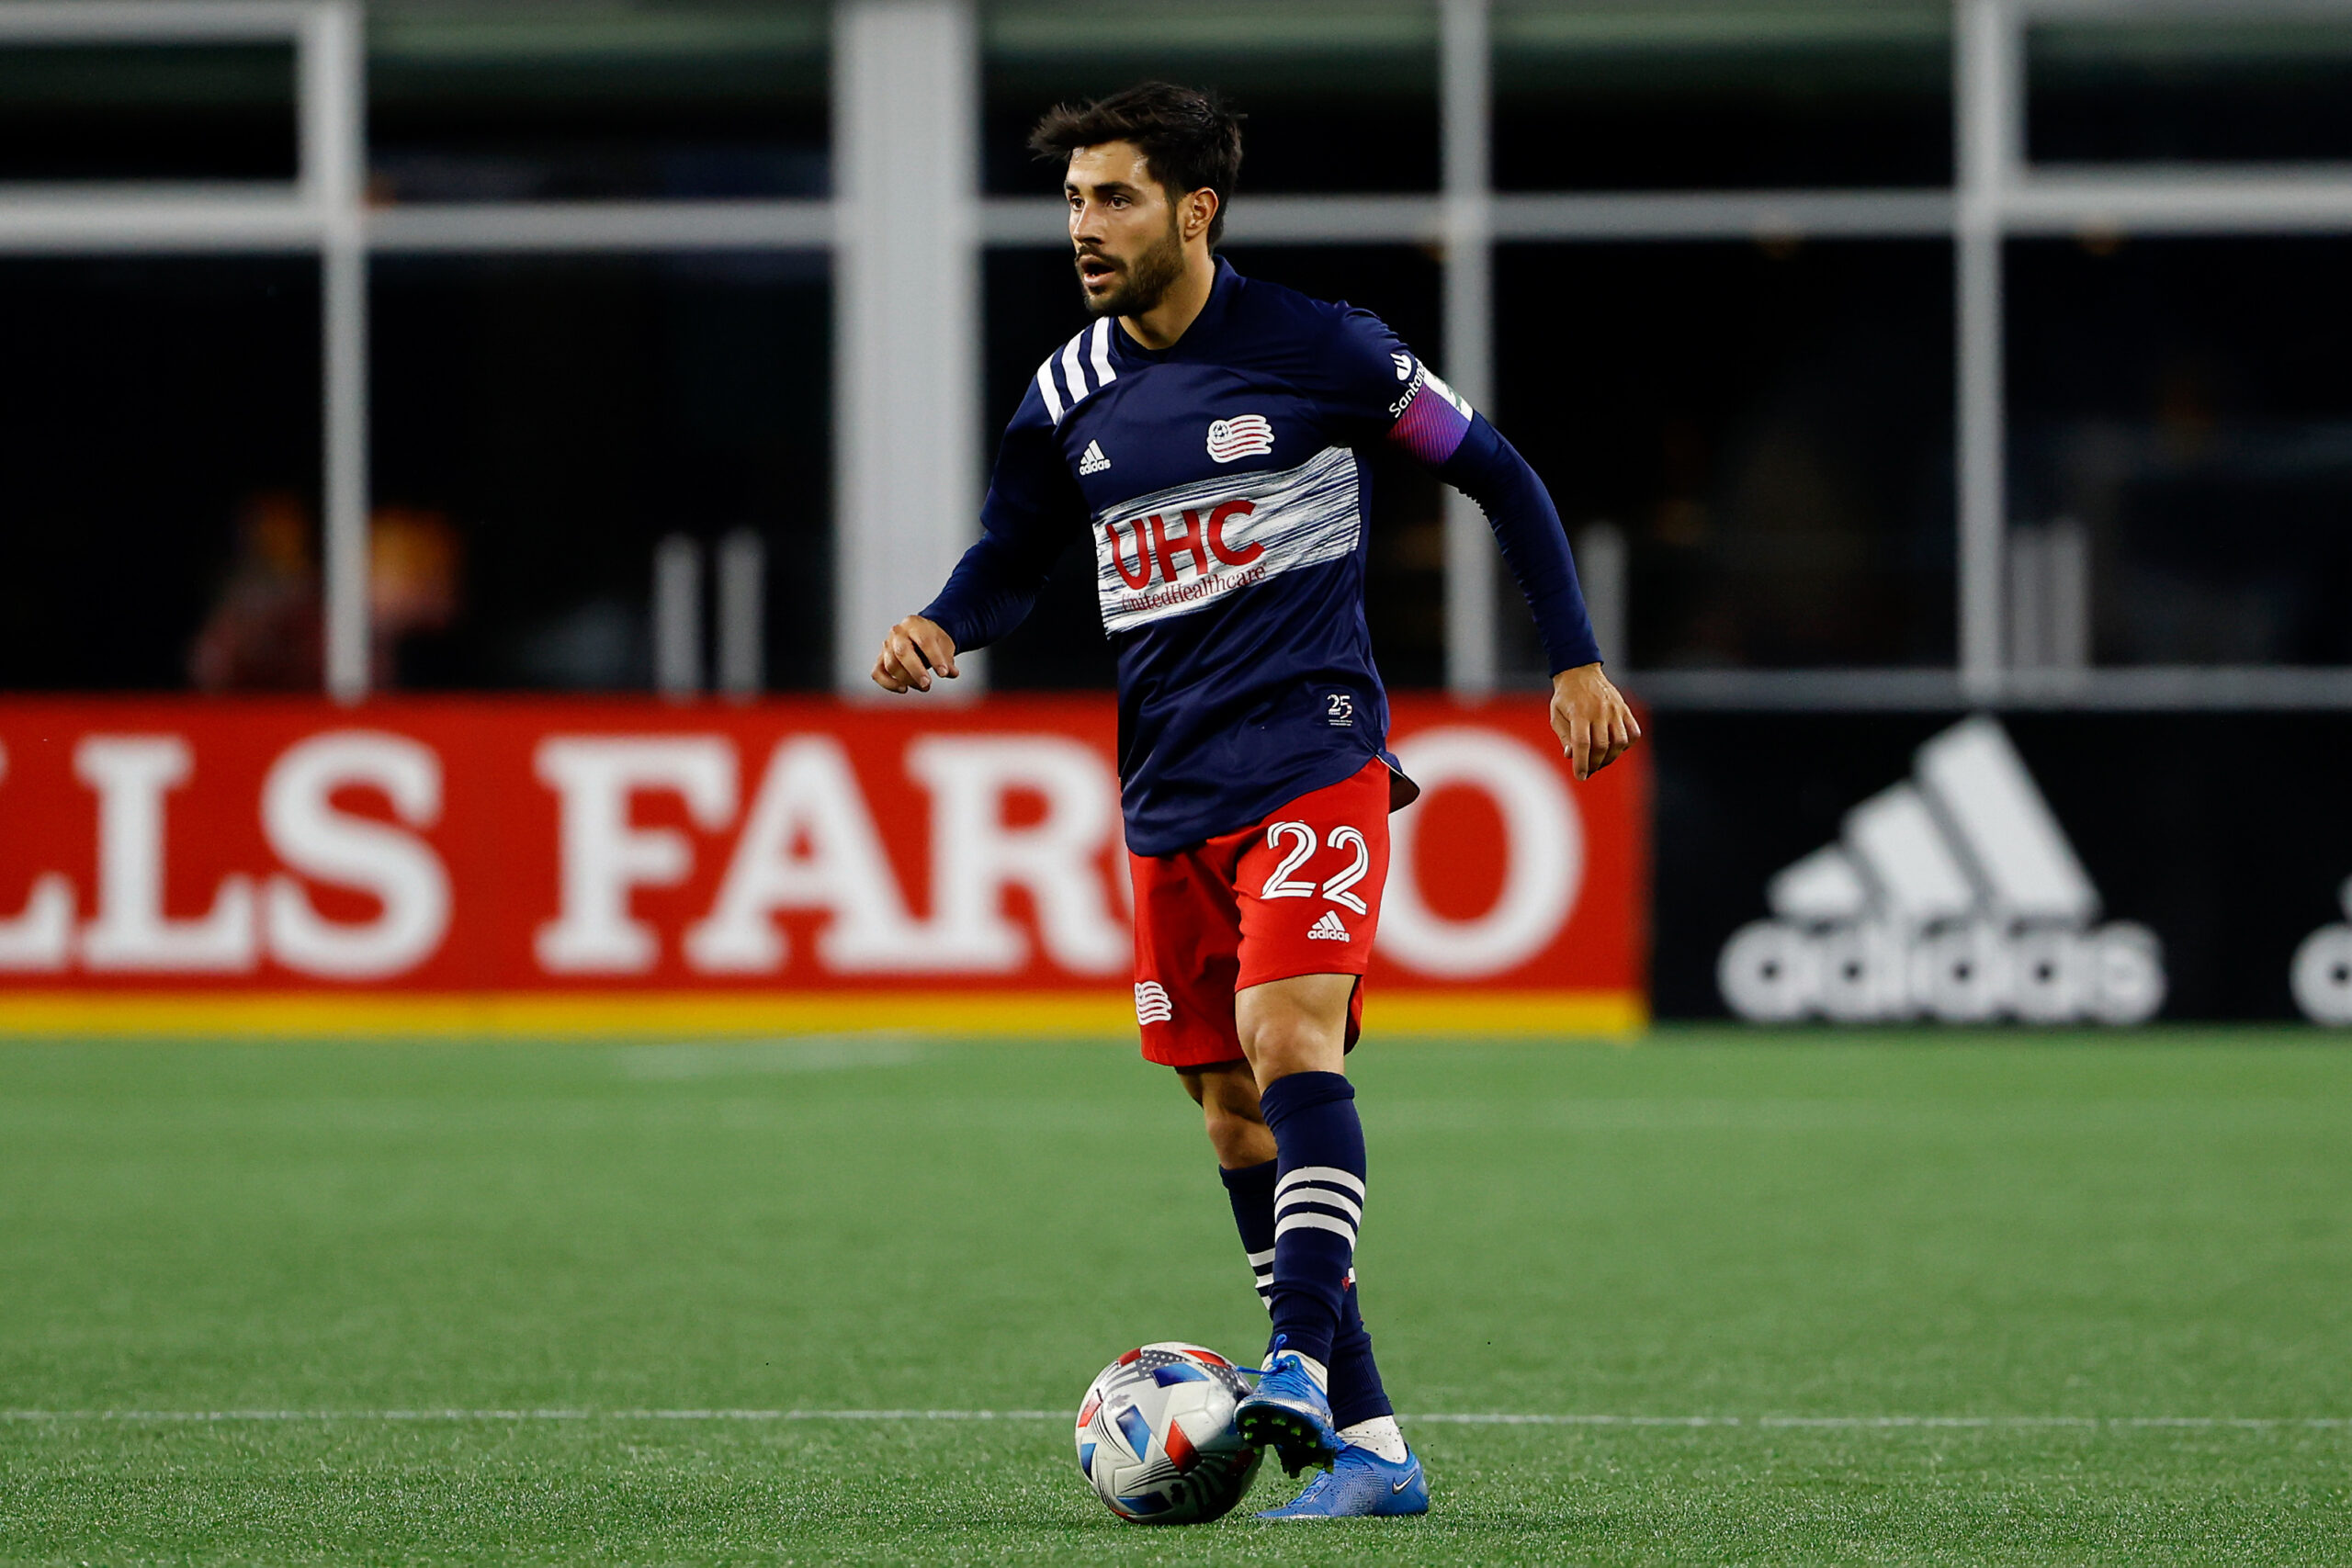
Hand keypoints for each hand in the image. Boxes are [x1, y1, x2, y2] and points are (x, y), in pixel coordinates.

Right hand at [870, 615, 959, 692]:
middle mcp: (897, 632)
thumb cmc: (932, 639)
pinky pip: (878, 673)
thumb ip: (948, 659)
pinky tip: (904, 689)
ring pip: (891, 664)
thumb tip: (952, 673)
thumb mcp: (944, 644)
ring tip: (924, 687)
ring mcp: (886, 645)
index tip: (944, 673)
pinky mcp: (880, 659)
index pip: (924, 641)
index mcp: (915, 623)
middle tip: (927, 684)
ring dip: (908, 679)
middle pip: (902, 652)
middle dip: (916, 671)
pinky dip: (889, 684)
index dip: (935, 658)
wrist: (918, 633)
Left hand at [1549, 663, 1639, 780]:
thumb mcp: (1556, 715)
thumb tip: (1572, 756)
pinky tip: (1615, 748)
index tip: (1580, 777)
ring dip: (1611, 758)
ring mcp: (1615, 710)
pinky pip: (1633, 732)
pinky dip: (1627, 745)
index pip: (1582, 744)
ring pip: (1620, 742)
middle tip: (1588, 770)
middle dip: (1595, 764)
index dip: (1581, 763)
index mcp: (1579, 713)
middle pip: (1602, 746)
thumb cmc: (1565, 696)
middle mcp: (1599, 711)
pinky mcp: (1624, 709)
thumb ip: (1564, 737)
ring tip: (1600, 762)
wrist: (1580, 671)